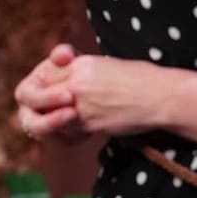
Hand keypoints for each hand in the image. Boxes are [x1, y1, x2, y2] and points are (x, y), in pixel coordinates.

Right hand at [14, 43, 83, 143]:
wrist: (102, 89)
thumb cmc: (80, 70)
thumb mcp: (72, 59)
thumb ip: (64, 54)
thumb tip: (63, 54)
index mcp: (30, 88)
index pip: (27, 95)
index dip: (46, 97)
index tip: (70, 95)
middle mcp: (31, 108)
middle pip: (31, 121)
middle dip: (51, 119)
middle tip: (74, 112)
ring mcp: (43, 123)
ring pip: (43, 135)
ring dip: (59, 130)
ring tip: (79, 122)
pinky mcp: (58, 136)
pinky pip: (61, 142)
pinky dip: (73, 137)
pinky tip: (89, 130)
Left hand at [44, 52, 177, 137]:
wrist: (161, 96)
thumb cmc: (140, 79)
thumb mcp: (105, 66)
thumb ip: (80, 72)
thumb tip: (62, 85)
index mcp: (80, 64)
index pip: (43, 74)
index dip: (41, 87)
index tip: (45, 94)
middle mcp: (76, 82)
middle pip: (35, 95)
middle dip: (36, 106)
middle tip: (42, 113)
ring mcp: (81, 104)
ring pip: (48, 116)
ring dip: (52, 121)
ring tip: (66, 122)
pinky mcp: (90, 123)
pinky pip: (67, 130)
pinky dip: (70, 133)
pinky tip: (82, 131)